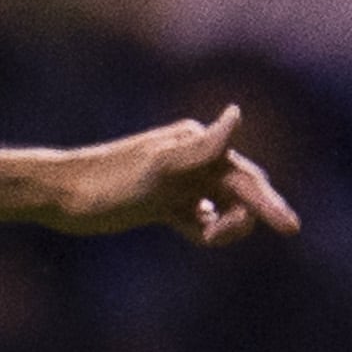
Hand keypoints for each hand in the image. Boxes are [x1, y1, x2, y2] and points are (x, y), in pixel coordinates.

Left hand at [46, 107, 298, 247]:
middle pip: (239, 192)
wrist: (59, 195)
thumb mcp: (157, 169)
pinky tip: (191, 229)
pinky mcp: (162, 200)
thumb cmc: (107, 183)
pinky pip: (199, 216)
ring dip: (221, 225)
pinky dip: (202, 227)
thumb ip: (200, 148)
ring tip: (198, 234)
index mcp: (197, 145)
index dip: (269, 205)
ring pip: (221, 206)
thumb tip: (237, 114)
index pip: (245, 179)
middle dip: (243, 218)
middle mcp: (192, 157)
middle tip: (220, 237)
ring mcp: (178, 180)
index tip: (292, 230)